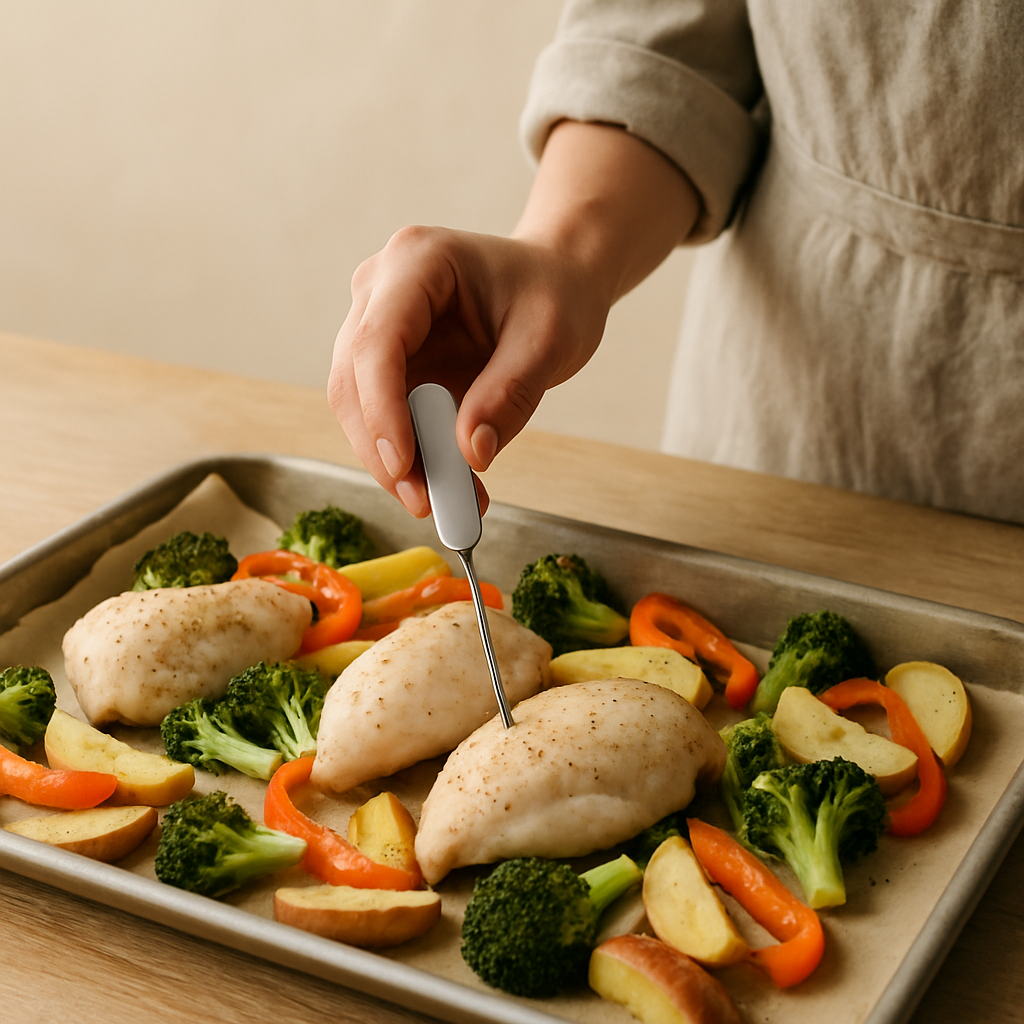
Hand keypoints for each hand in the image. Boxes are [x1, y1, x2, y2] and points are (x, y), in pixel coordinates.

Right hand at [329, 226, 610, 515]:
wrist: (557, 282)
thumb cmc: (554, 294)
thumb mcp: (549, 340)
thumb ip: (510, 394)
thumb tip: (472, 455)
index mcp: (417, 262)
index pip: (377, 342)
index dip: (383, 409)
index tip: (405, 466)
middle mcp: (381, 289)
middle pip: (353, 379)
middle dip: (384, 449)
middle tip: (426, 503)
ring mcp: (377, 324)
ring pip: (358, 406)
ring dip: (393, 462)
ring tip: (446, 503)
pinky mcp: (387, 361)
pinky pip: (382, 417)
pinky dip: (410, 457)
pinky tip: (450, 486)